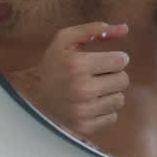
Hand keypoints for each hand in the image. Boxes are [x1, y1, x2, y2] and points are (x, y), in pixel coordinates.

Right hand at [15, 22, 131, 138]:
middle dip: (113, 76)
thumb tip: (125, 28)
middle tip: (96, 76)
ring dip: (109, 94)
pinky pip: (112, 117)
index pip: (121, 61)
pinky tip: (88, 105)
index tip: (103, 61)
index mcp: (77, 65)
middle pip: (123, 80)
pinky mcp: (84, 127)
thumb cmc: (54, 64)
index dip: (115, 59)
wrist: (31, 97)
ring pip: (119, 99)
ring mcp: (82, 111)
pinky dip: (103, 111)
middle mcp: (81, 89)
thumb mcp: (66, 39)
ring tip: (91, 91)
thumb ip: (96, 29)